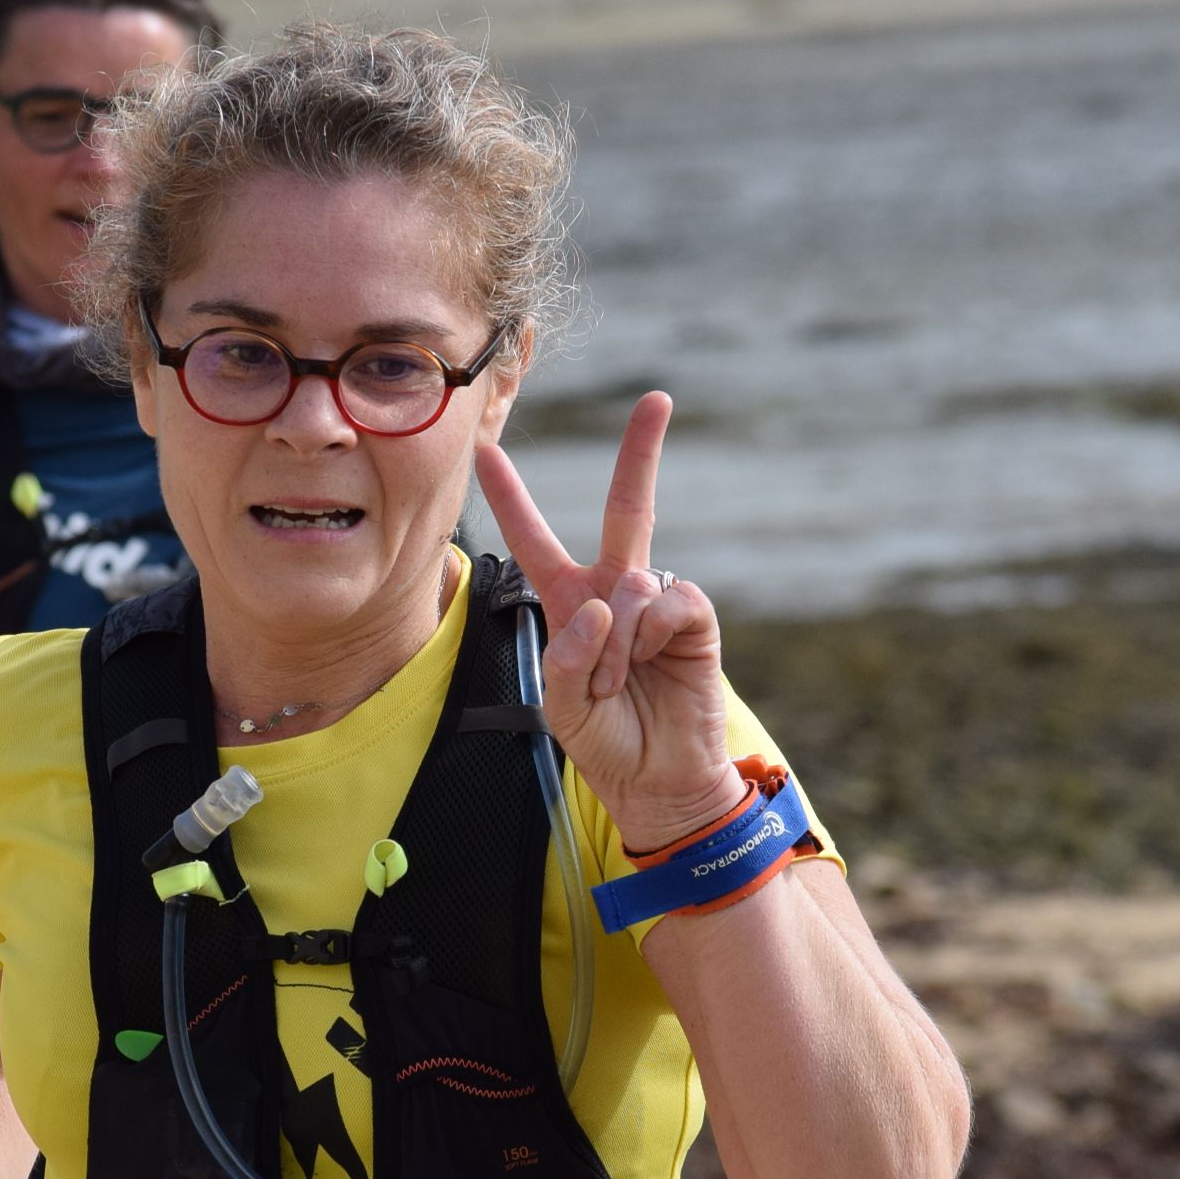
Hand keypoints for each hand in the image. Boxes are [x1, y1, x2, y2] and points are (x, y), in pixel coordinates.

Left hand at [475, 393, 741, 850]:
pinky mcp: (694, 619)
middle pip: (627, 507)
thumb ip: (569, 655)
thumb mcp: (561, 703)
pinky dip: (647, 637)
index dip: (510, 496)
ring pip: (631, 581)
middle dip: (642, 452)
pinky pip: (666, 602)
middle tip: (659, 398)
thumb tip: (606, 604)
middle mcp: (615, 590)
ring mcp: (657, 601)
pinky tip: (649, 666)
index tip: (485, 449)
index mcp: (571, 602)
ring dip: (615, 642)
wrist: (657, 780)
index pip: (534, 539)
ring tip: (617, 685)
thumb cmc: (605, 741)